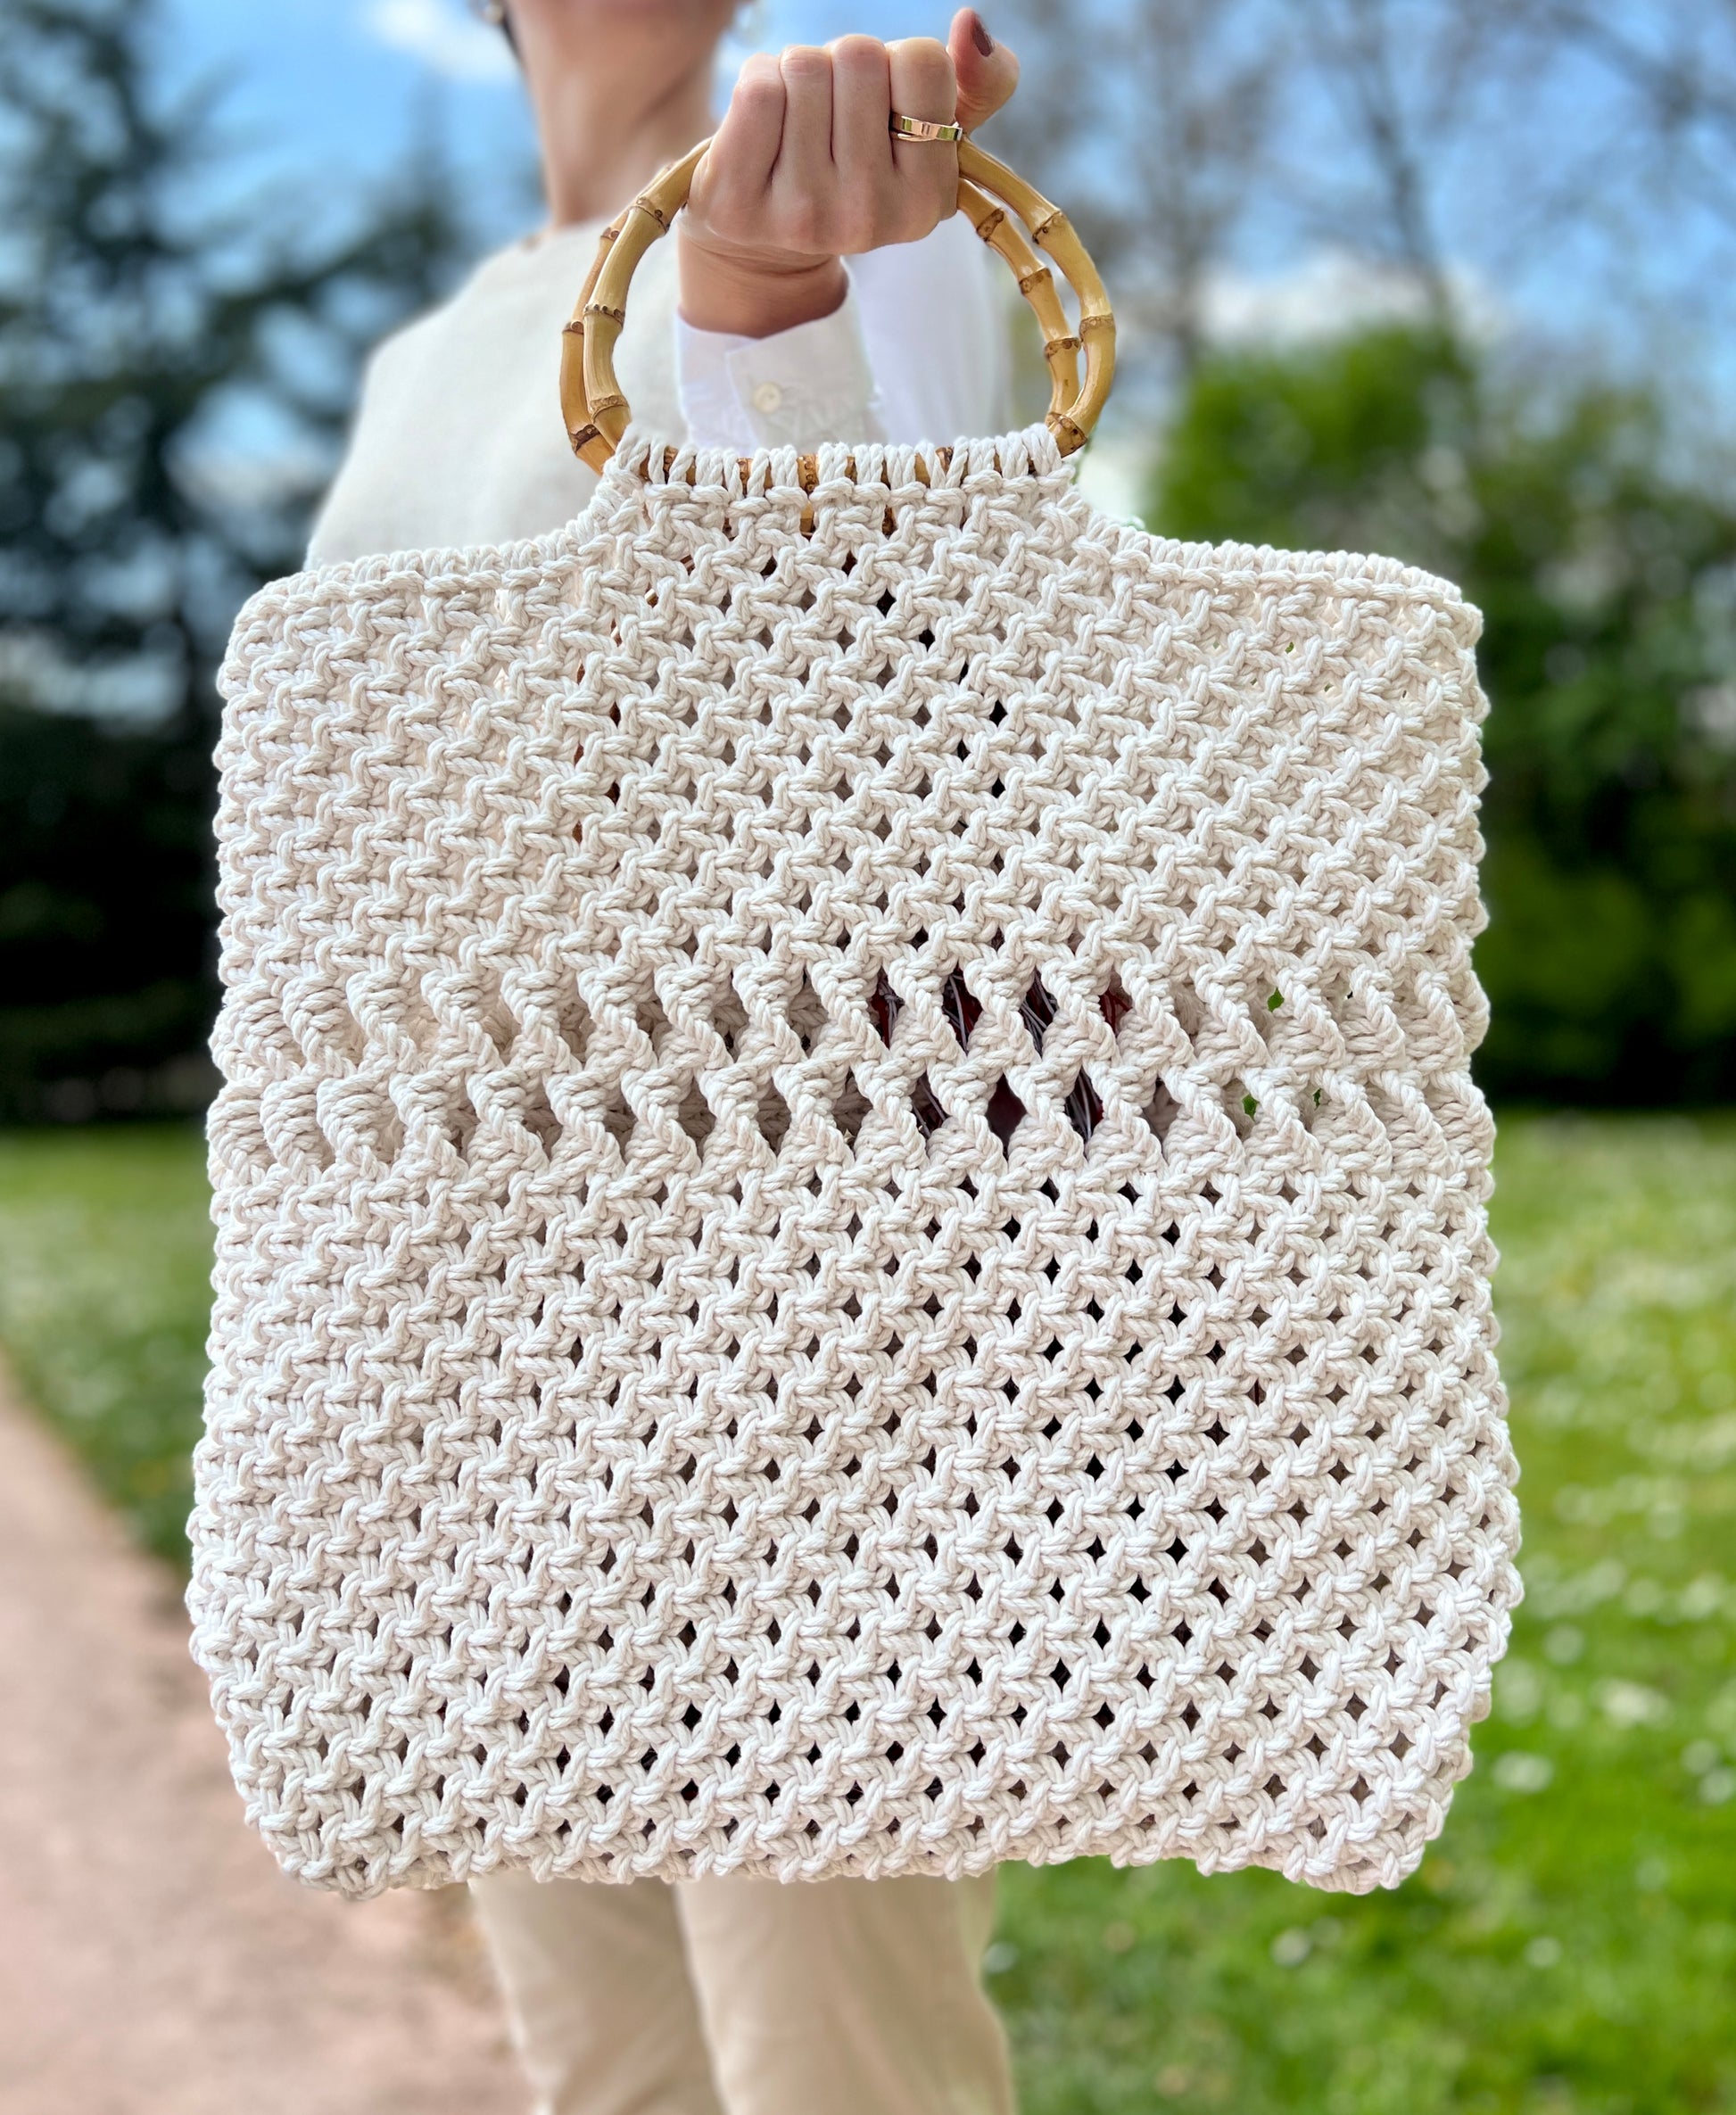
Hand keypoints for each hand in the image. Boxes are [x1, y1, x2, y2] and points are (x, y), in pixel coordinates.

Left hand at [676, 8, 1019, 338]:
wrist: (761, 241)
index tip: (882, 110)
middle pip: (860, 56)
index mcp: (928, 200)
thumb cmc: (851, 166)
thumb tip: (971, 25)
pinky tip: (760, 126)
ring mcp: (803, 217)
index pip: (923, 62)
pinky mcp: (739, 206)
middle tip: (830, 116)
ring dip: (795, 74)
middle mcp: (870, 219)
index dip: (896, 65)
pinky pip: (758, 87)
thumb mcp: (926, 136)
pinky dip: (757, 79)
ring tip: (795, 123)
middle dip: (840, 68)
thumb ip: (978, 84)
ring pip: (805, 66)